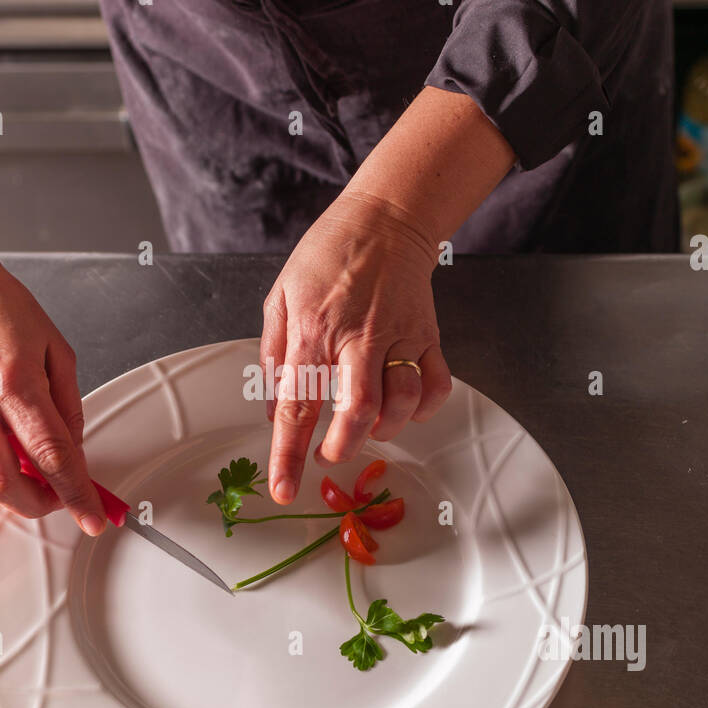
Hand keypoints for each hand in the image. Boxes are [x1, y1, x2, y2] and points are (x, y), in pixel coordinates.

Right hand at [0, 196, 106, 533]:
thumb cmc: (0, 308)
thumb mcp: (57, 349)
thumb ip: (69, 407)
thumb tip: (75, 452)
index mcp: (14, 382)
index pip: (51, 456)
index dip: (76, 495)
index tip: (94, 518)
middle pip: (8, 487)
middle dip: (40, 505)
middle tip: (62, 496)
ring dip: (16, 491)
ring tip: (35, 471)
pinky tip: (6, 449)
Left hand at [259, 87, 514, 504]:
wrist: (385, 219)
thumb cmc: (328, 256)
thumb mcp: (280, 295)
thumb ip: (272, 353)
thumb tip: (272, 407)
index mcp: (311, 329)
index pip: (298, 404)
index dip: (289, 453)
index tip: (285, 488)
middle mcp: (356, 337)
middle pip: (356, 411)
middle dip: (343, 446)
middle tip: (331, 454)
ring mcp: (397, 336)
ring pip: (400, 403)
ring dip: (384, 430)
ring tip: (367, 429)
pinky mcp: (427, 336)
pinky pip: (435, 386)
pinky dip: (423, 410)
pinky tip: (405, 409)